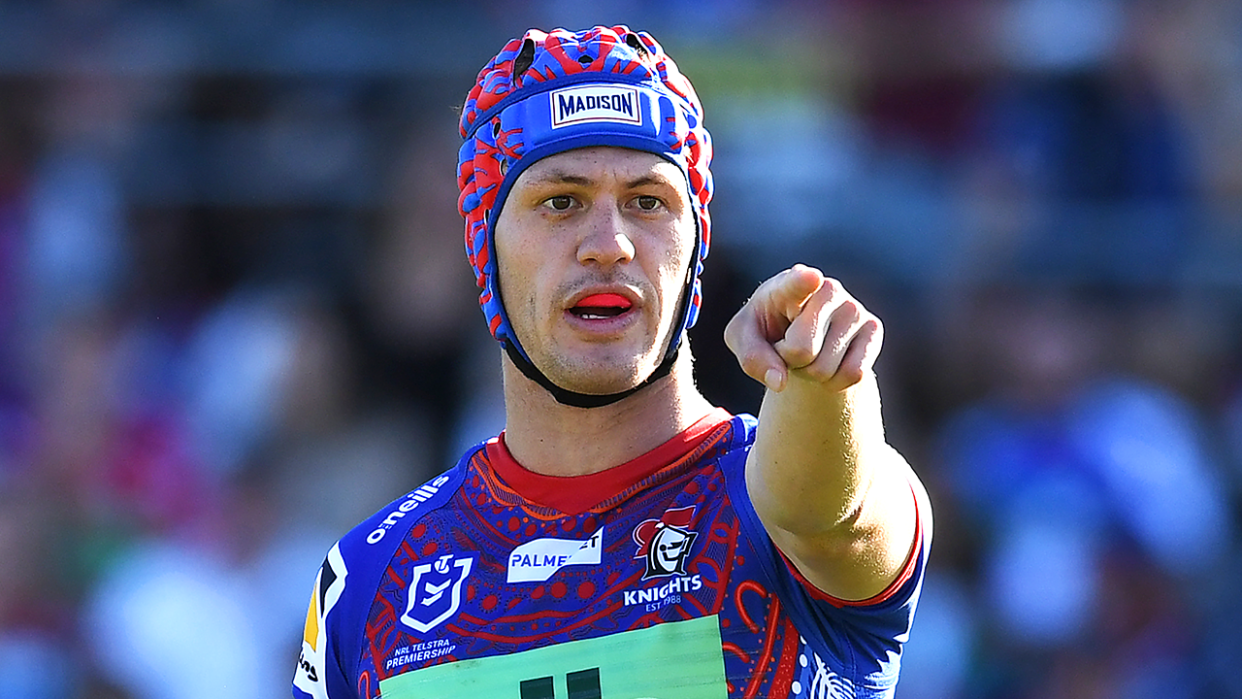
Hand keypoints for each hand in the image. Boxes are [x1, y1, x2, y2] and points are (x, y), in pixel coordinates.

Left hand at [724, 264, 882, 392]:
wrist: (800, 334)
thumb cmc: (766, 329)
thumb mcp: (744, 340)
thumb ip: (753, 358)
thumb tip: (779, 382)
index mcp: (788, 285)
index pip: (796, 283)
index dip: (802, 282)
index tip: (811, 278)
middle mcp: (827, 290)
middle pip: (802, 350)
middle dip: (788, 361)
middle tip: (787, 347)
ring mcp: (854, 308)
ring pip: (825, 368)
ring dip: (809, 374)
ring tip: (807, 353)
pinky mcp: (873, 330)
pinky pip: (852, 375)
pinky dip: (833, 382)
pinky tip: (828, 361)